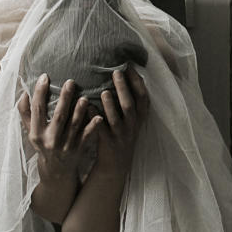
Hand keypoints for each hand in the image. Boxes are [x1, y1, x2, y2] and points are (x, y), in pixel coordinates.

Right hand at [17, 75, 102, 222]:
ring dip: (79, 111)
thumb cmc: (42, 146)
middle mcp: (50, 140)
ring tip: (85, 97)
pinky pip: (86, 137)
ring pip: (73, 126)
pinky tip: (98, 117)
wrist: (55, 173)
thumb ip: (26, 113)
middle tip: (71, 81)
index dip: (39, 93)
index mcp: (36, 133)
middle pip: (58, 116)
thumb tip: (24, 92)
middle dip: (64, 99)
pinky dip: (92, 128)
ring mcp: (65, 146)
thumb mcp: (31, 132)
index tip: (44, 76)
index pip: (37, 109)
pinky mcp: (78, 150)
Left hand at [84, 66, 149, 184]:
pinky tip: (88, 108)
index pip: (143, 97)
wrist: (116, 165)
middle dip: (124, 88)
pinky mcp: (108, 143)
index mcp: (139, 118)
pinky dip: (95, 118)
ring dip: (111, 105)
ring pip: (117, 119)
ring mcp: (120, 135)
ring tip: (104, 92)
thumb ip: (130, 101)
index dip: (137, 82)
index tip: (130, 67)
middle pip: (130, 105)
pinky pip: (101, 130)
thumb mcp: (132, 120)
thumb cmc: (122, 135)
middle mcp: (132, 126)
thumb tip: (123, 74)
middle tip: (116, 72)